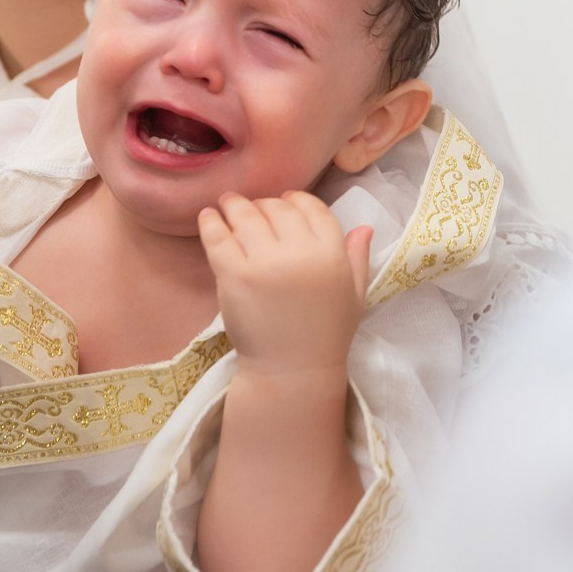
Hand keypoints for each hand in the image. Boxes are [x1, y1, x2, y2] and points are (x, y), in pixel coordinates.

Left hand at [199, 192, 372, 379]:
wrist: (292, 372)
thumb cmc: (325, 335)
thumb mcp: (354, 295)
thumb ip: (358, 258)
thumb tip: (364, 226)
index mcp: (331, 254)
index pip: (313, 208)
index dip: (296, 200)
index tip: (283, 201)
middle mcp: (300, 252)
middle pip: (277, 209)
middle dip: (263, 204)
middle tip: (251, 206)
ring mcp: (265, 262)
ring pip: (246, 216)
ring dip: (235, 205)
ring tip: (227, 204)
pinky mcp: (234, 275)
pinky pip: (218, 238)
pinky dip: (211, 222)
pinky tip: (208, 216)